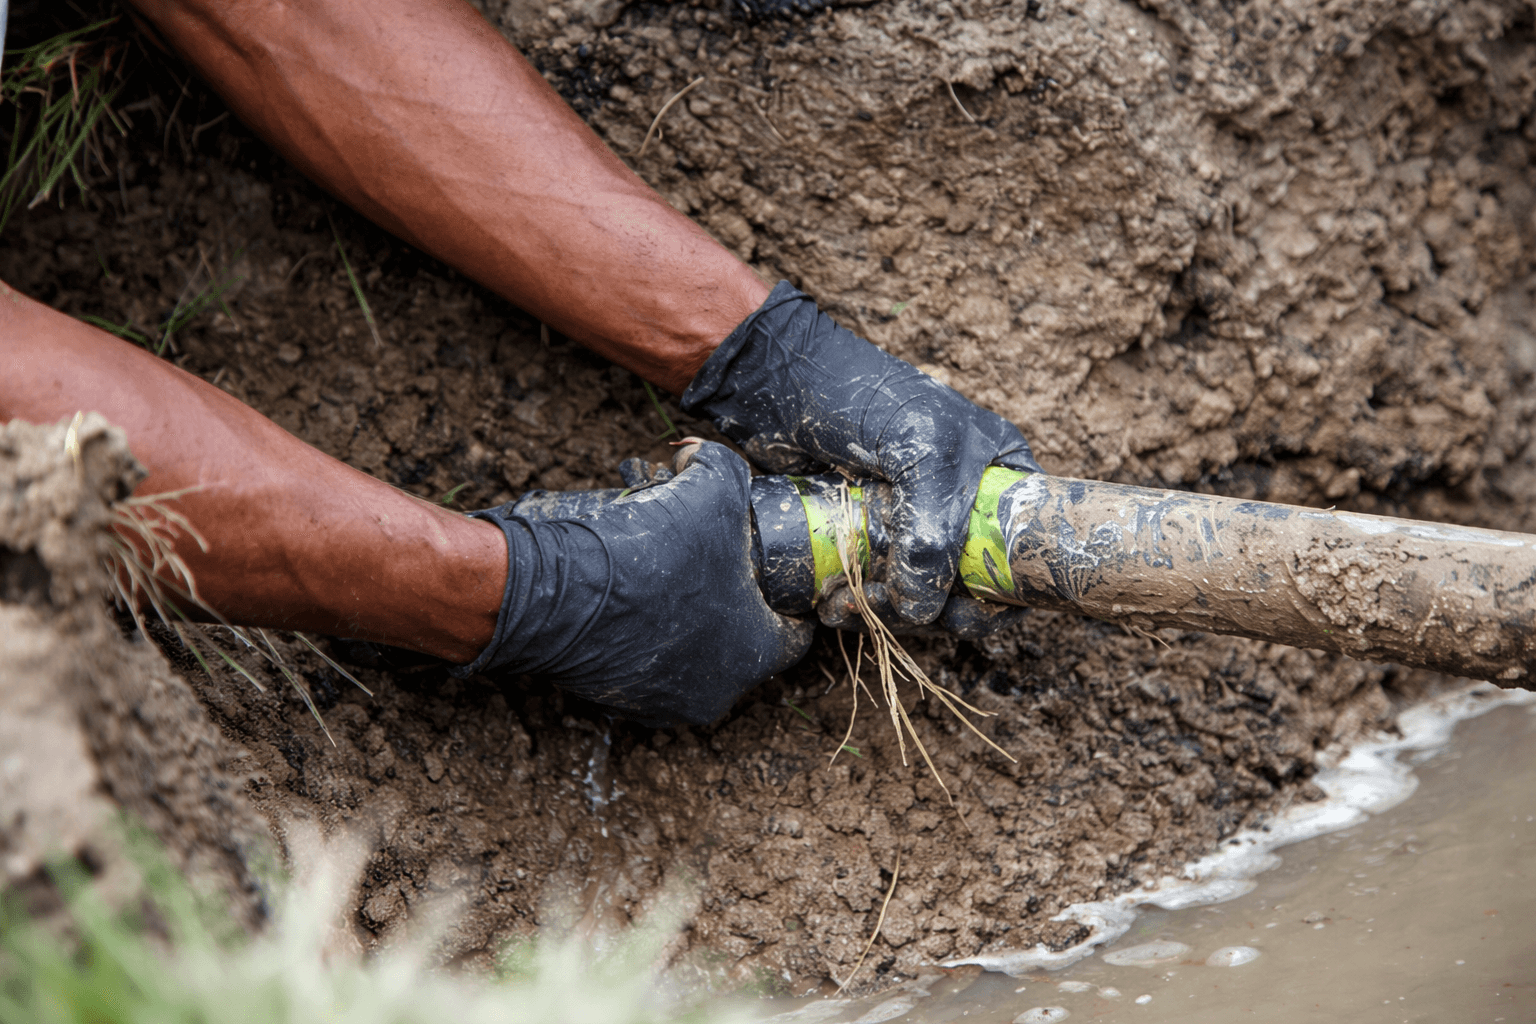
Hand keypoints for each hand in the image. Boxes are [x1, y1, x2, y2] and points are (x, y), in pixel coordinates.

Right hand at [457, 441, 813, 724]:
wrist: (556, 593)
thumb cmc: (650, 552)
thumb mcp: (711, 488)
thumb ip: (725, 468)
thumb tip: (701, 460)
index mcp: (754, 654)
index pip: (794, 634)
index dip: (786, 596)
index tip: (774, 574)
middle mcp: (715, 691)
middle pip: (738, 639)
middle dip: (728, 597)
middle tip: (709, 558)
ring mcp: (662, 702)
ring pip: (690, 649)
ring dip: (684, 612)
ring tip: (664, 568)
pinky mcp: (616, 698)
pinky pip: (644, 658)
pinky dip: (642, 629)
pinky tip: (630, 592)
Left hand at [681, 282, 1041, 633]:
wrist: (776, 379)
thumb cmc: (862, 395)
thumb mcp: (920, 450)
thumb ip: (933, 529)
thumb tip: (922, 609)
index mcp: (997, 474)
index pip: (1023, 552)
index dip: (1004, 596)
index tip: (963, 615)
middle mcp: (961, 504)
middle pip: (970, 588)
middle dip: (933, 611)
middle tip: (894, 608)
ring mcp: (911, 524)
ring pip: (920, 596)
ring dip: (890, 613)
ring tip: (849, 605)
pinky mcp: (865, 539)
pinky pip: (877, 590)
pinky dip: (860, 605)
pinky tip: (835, 604)